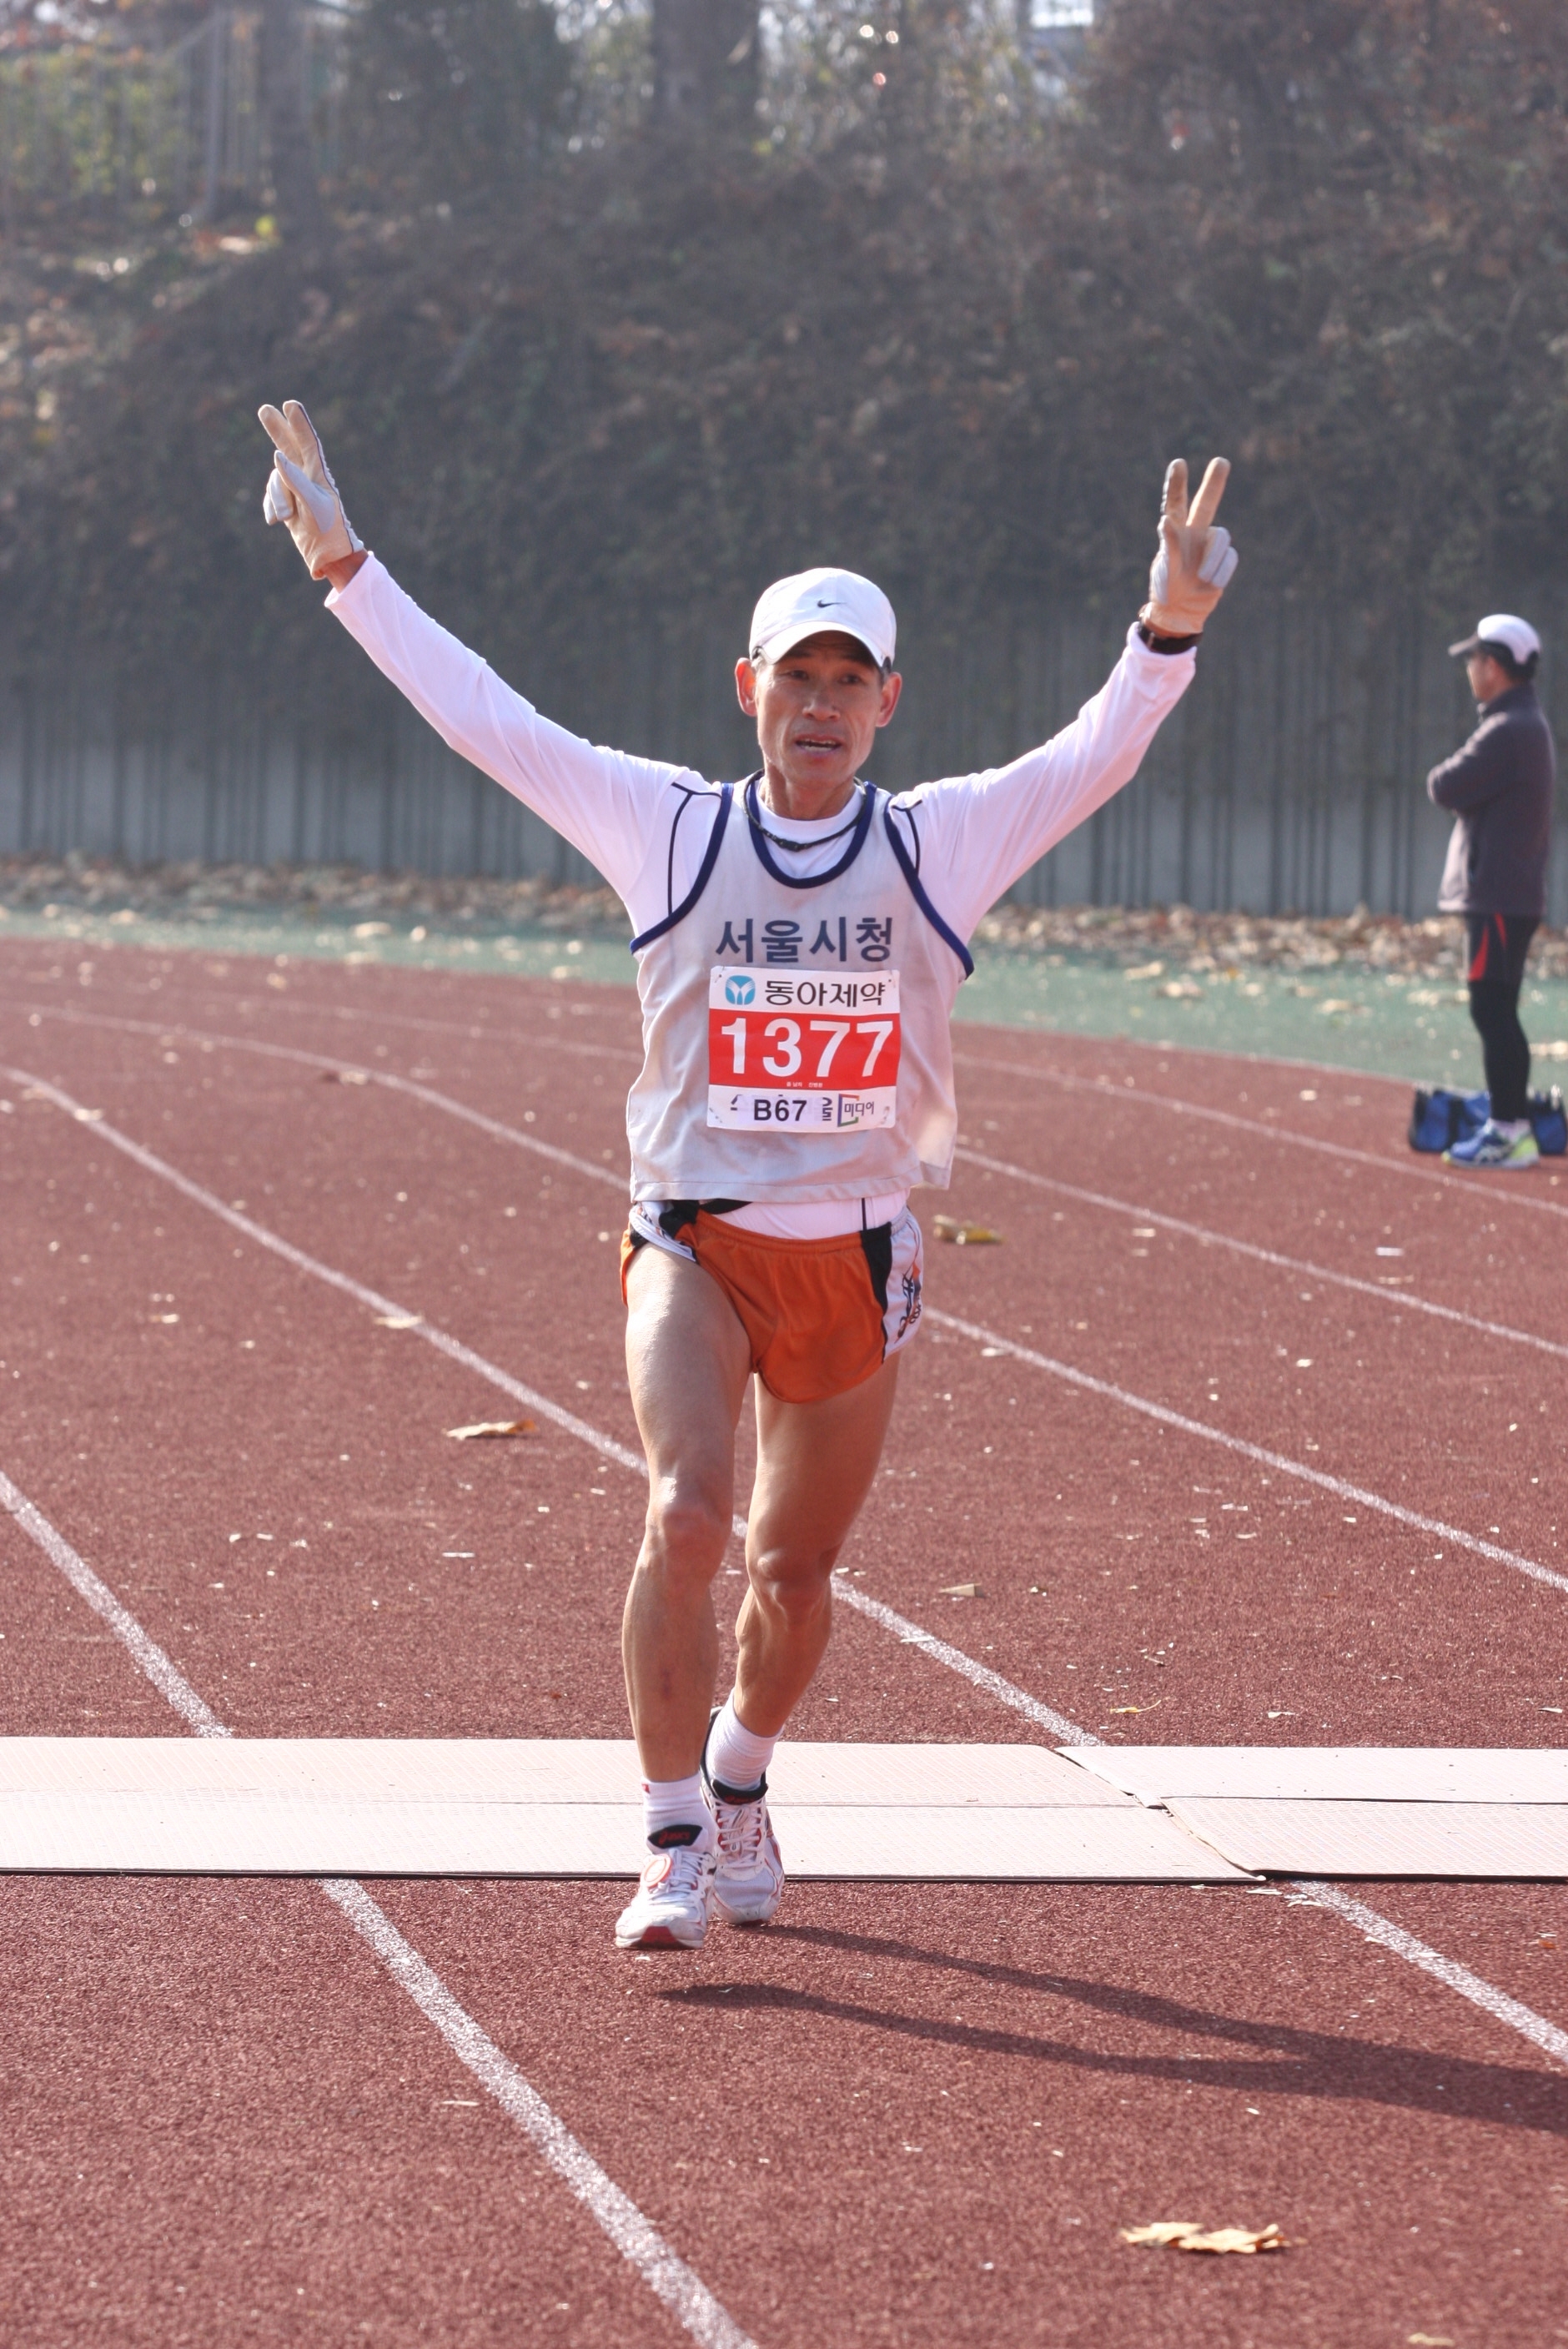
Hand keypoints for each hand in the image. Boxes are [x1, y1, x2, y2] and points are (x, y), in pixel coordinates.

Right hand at [258, 399, 362, 578]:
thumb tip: (277, 455)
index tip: (290, 404)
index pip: (308, 442)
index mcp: (319, 473)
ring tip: (284, 517)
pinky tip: (276, 521)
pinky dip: (271, 507)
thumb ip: (295, 479)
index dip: (299, 423)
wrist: (327, 554)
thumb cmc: (328, 528)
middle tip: (264, 409)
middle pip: (288, 446)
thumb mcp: (313, 503)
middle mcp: (306, 476)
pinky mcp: (286, 502)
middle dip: (276, 429)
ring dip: (276, 498)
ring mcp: (294, 489)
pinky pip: (270, 496)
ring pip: (275, 479)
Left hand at [1142, 457, 1235, 636]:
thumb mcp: (1165, 570)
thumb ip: (1169, 546)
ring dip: (1213, 559)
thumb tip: (1165, 520)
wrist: (1180, 613)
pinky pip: (1229, 559)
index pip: (1175, 504)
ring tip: (1201, 577)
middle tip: (1221, 462)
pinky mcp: (1223, 560)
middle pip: (1206, 503)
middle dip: (1214, 482)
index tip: (1178, 463)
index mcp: (1174, 533)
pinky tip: (1209, 584)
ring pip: (1222, 537)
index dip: (1177, 484)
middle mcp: (1194, 533)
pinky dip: (1220, 573)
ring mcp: (1210, 546)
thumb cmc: (1167, 590)